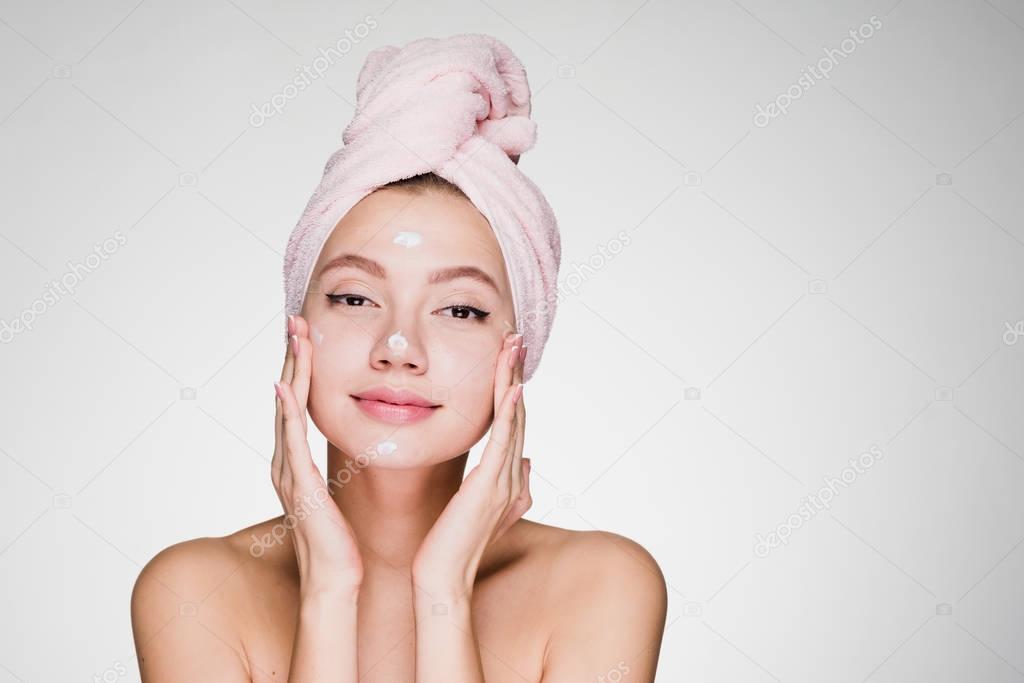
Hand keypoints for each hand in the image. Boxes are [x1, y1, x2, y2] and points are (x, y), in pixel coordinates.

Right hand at [273, 314, 363, 598]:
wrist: (335, 581)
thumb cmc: (343, 542)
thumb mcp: (341, 493)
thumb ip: (341, 466)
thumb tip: (359, 442)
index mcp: (297, 463)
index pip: (299, 403)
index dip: (302, 367)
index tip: (307, 334)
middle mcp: (286, 462)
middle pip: (287, 397)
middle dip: (292, 356)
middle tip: (295, 319)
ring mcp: (289, 473)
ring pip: (287, 409)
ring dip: (291, 370)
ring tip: (294, 336)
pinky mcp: (300, 486)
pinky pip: (291, 440)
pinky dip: (287, 411)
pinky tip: (286, 385)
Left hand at [410, 331, 531, 598]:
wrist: (442, 579)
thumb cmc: (452, 546)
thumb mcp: (482, 510)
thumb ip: (510, 486)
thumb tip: (528, 461)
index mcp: (507, 478)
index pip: (511, 424)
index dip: (511, 389)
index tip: (508, 358)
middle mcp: (512, 475)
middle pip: (517, 414)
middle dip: (515, 374)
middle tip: (515, 339)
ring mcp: (504, 480)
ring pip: (512, 420)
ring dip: (512, 381)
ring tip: (512, 348)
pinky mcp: (490, 486)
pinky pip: (502, 441)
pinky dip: (508, 411)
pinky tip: (511, 387)